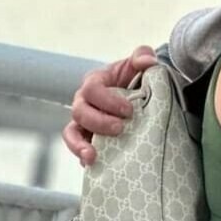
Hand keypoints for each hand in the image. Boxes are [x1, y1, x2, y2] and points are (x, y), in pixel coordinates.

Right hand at [62, 45, 157, 165]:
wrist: (138, 95)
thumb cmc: (135, 78)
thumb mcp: (139, 64)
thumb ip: (142, 55)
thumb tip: (148, 60)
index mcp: (95, 83)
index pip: (92, 89)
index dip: (108, 100)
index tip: (129, 110)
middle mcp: (84, 102)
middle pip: (80, 112)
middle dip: (99, 122)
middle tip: (120, 128)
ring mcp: (84, 122)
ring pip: (71, 133)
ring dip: (79, 145)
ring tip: (92, 157)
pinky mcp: (88, 138)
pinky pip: (78, 148)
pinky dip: (82, 156)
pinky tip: (93, 165)